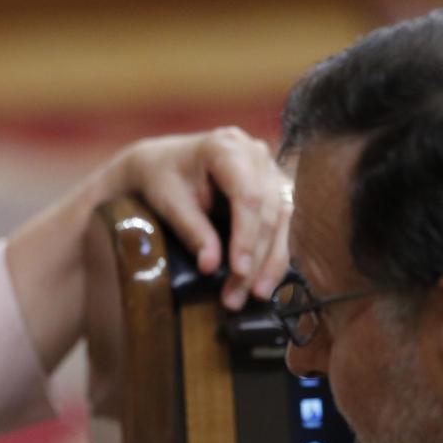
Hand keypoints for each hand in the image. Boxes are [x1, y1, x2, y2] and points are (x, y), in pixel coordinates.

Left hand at [7, 125, 291, 371]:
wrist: (162, 162)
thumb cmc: (161, 177)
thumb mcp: (169, 202)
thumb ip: (192, 231)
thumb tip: (210, 268)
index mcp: (226, 147)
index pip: (248, 196)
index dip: (246, 236)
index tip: (238, 271)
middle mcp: (256, 154)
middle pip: (268, 211)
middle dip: (256, 257)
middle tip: (240, 294)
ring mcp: (269, 169)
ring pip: (281, 220)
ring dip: (270, 261)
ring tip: (256, 295)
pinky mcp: (274, 188)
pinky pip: (281, 224)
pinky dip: (272, 254)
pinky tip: (264, 281)